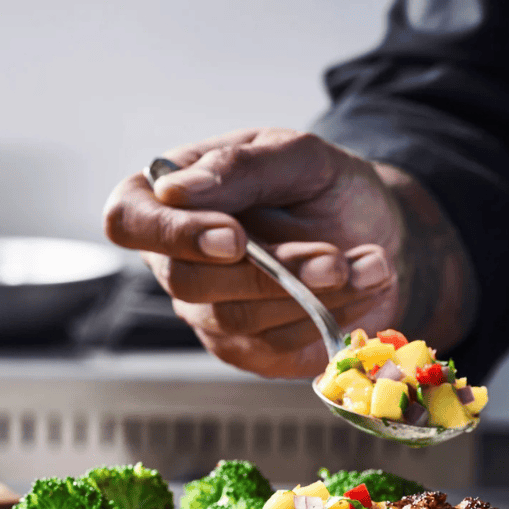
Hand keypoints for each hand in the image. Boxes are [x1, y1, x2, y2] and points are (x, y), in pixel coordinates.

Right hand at [103, 128, 405, 377]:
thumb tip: (175, 189)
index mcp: (170, 201)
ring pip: (241, 317)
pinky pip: (278, 344)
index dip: (171, 234)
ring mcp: (212, 316)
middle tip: (336, 259)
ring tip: (372, 262)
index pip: (128, 221)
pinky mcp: (253, 352)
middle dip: (272, 271)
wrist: (379, 233)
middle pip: (189, 282)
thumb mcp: (296, 155)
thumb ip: (240, 166)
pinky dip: (329, 316)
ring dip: (313, 293)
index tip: (235, 237)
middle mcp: (179, 264)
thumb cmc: (325, 188)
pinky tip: (365, 286)